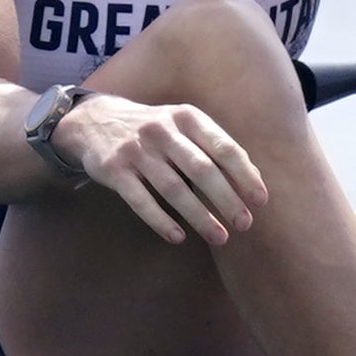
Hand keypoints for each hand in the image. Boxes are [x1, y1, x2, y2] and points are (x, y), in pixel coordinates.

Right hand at [61, 94, 268, 246]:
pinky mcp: (114, 170)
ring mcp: (136, 150)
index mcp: (186, 118)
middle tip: (244, 225)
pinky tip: (178, 237)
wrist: (95, 122)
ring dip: (200, 216)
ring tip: (219, 237)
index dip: (244, 175)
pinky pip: (140, 200)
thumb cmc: (154, 130)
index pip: (223, 147)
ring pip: (173, 188)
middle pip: (201, 170)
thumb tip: (253, 180)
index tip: (260, 201)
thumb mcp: (183, 125)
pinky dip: (161, 221)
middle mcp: (162, 130)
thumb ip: (214, 147)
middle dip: (226, 200)